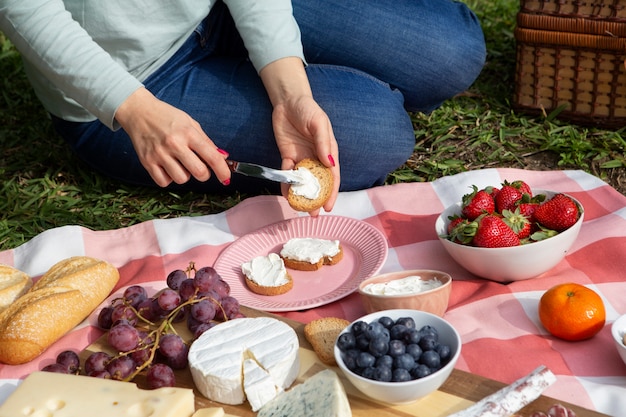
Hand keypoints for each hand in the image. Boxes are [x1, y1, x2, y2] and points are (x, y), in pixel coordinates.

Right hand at [114, 87, 230, 186]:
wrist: (138, 112)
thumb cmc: (167, 117)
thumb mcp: (190, 123)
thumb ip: (206, 141)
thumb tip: (222, 157)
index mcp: (188, 133)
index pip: (212, 157)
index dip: (222, 171)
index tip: (226, 178)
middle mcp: (174, 144)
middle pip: (199, 172)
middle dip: (204, 174)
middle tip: (199, 167)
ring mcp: (159, 154)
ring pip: (182, 179)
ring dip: (185, 175)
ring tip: (179, 163)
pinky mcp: (147, 162)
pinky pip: (164, 182)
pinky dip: (168, 178)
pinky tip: (167, 167)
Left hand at [259, 58, 339, 213]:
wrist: (287, 101)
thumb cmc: (308, 109)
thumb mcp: (319, 123)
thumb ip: (323, 142)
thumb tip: (329, 164)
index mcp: (329, 152)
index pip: (332, 176)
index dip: (332, 193)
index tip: (328, 207)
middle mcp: (316, 158)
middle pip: (318, 183)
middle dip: (316, 199)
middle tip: (313, 214)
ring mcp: (302, 158)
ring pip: (302, 182)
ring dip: (300, 195)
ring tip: (298, 209)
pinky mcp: (288, 156)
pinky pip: (287, 173)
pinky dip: (286, 184)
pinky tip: (284, 193)